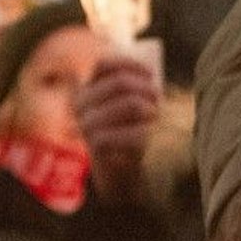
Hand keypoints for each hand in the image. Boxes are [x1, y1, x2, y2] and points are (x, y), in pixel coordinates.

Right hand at [76, 54, 160, 204]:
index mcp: (85, 90)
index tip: (151, 75)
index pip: (104, 65)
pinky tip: (151, 133)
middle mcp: (80, 104)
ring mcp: (86, 124)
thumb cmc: (127, 135)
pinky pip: (130, 131)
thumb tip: (151, 73)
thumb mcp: (126, 109)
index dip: (130, 65)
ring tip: (157, 118)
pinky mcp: (96, 144)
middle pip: (121, 83)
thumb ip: (131, 89)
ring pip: (130, 103)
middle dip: (146, 89)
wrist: (118, 175)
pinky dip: (147, 131)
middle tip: (159, 101)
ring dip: (151, 109)